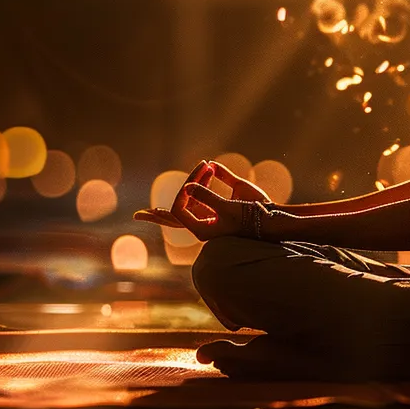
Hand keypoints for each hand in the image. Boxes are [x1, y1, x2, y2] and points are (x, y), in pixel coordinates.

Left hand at [132, 160, 271, 239]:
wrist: (272, 223)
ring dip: (181, 197)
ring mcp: (209, 219)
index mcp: (202, 229)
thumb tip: (188, 186)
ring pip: (185, 210)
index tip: (194, 180)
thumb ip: (207, 196)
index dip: (182, 192)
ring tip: (159, 206)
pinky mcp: (218, 212)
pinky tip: (198, 179)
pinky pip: (199, 202)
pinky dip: (197, 190)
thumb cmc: (251, 217)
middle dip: (156, 215)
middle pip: (173, 219)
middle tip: (137, 215)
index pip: (178, 209)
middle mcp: (202, 225)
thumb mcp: (229, 206)